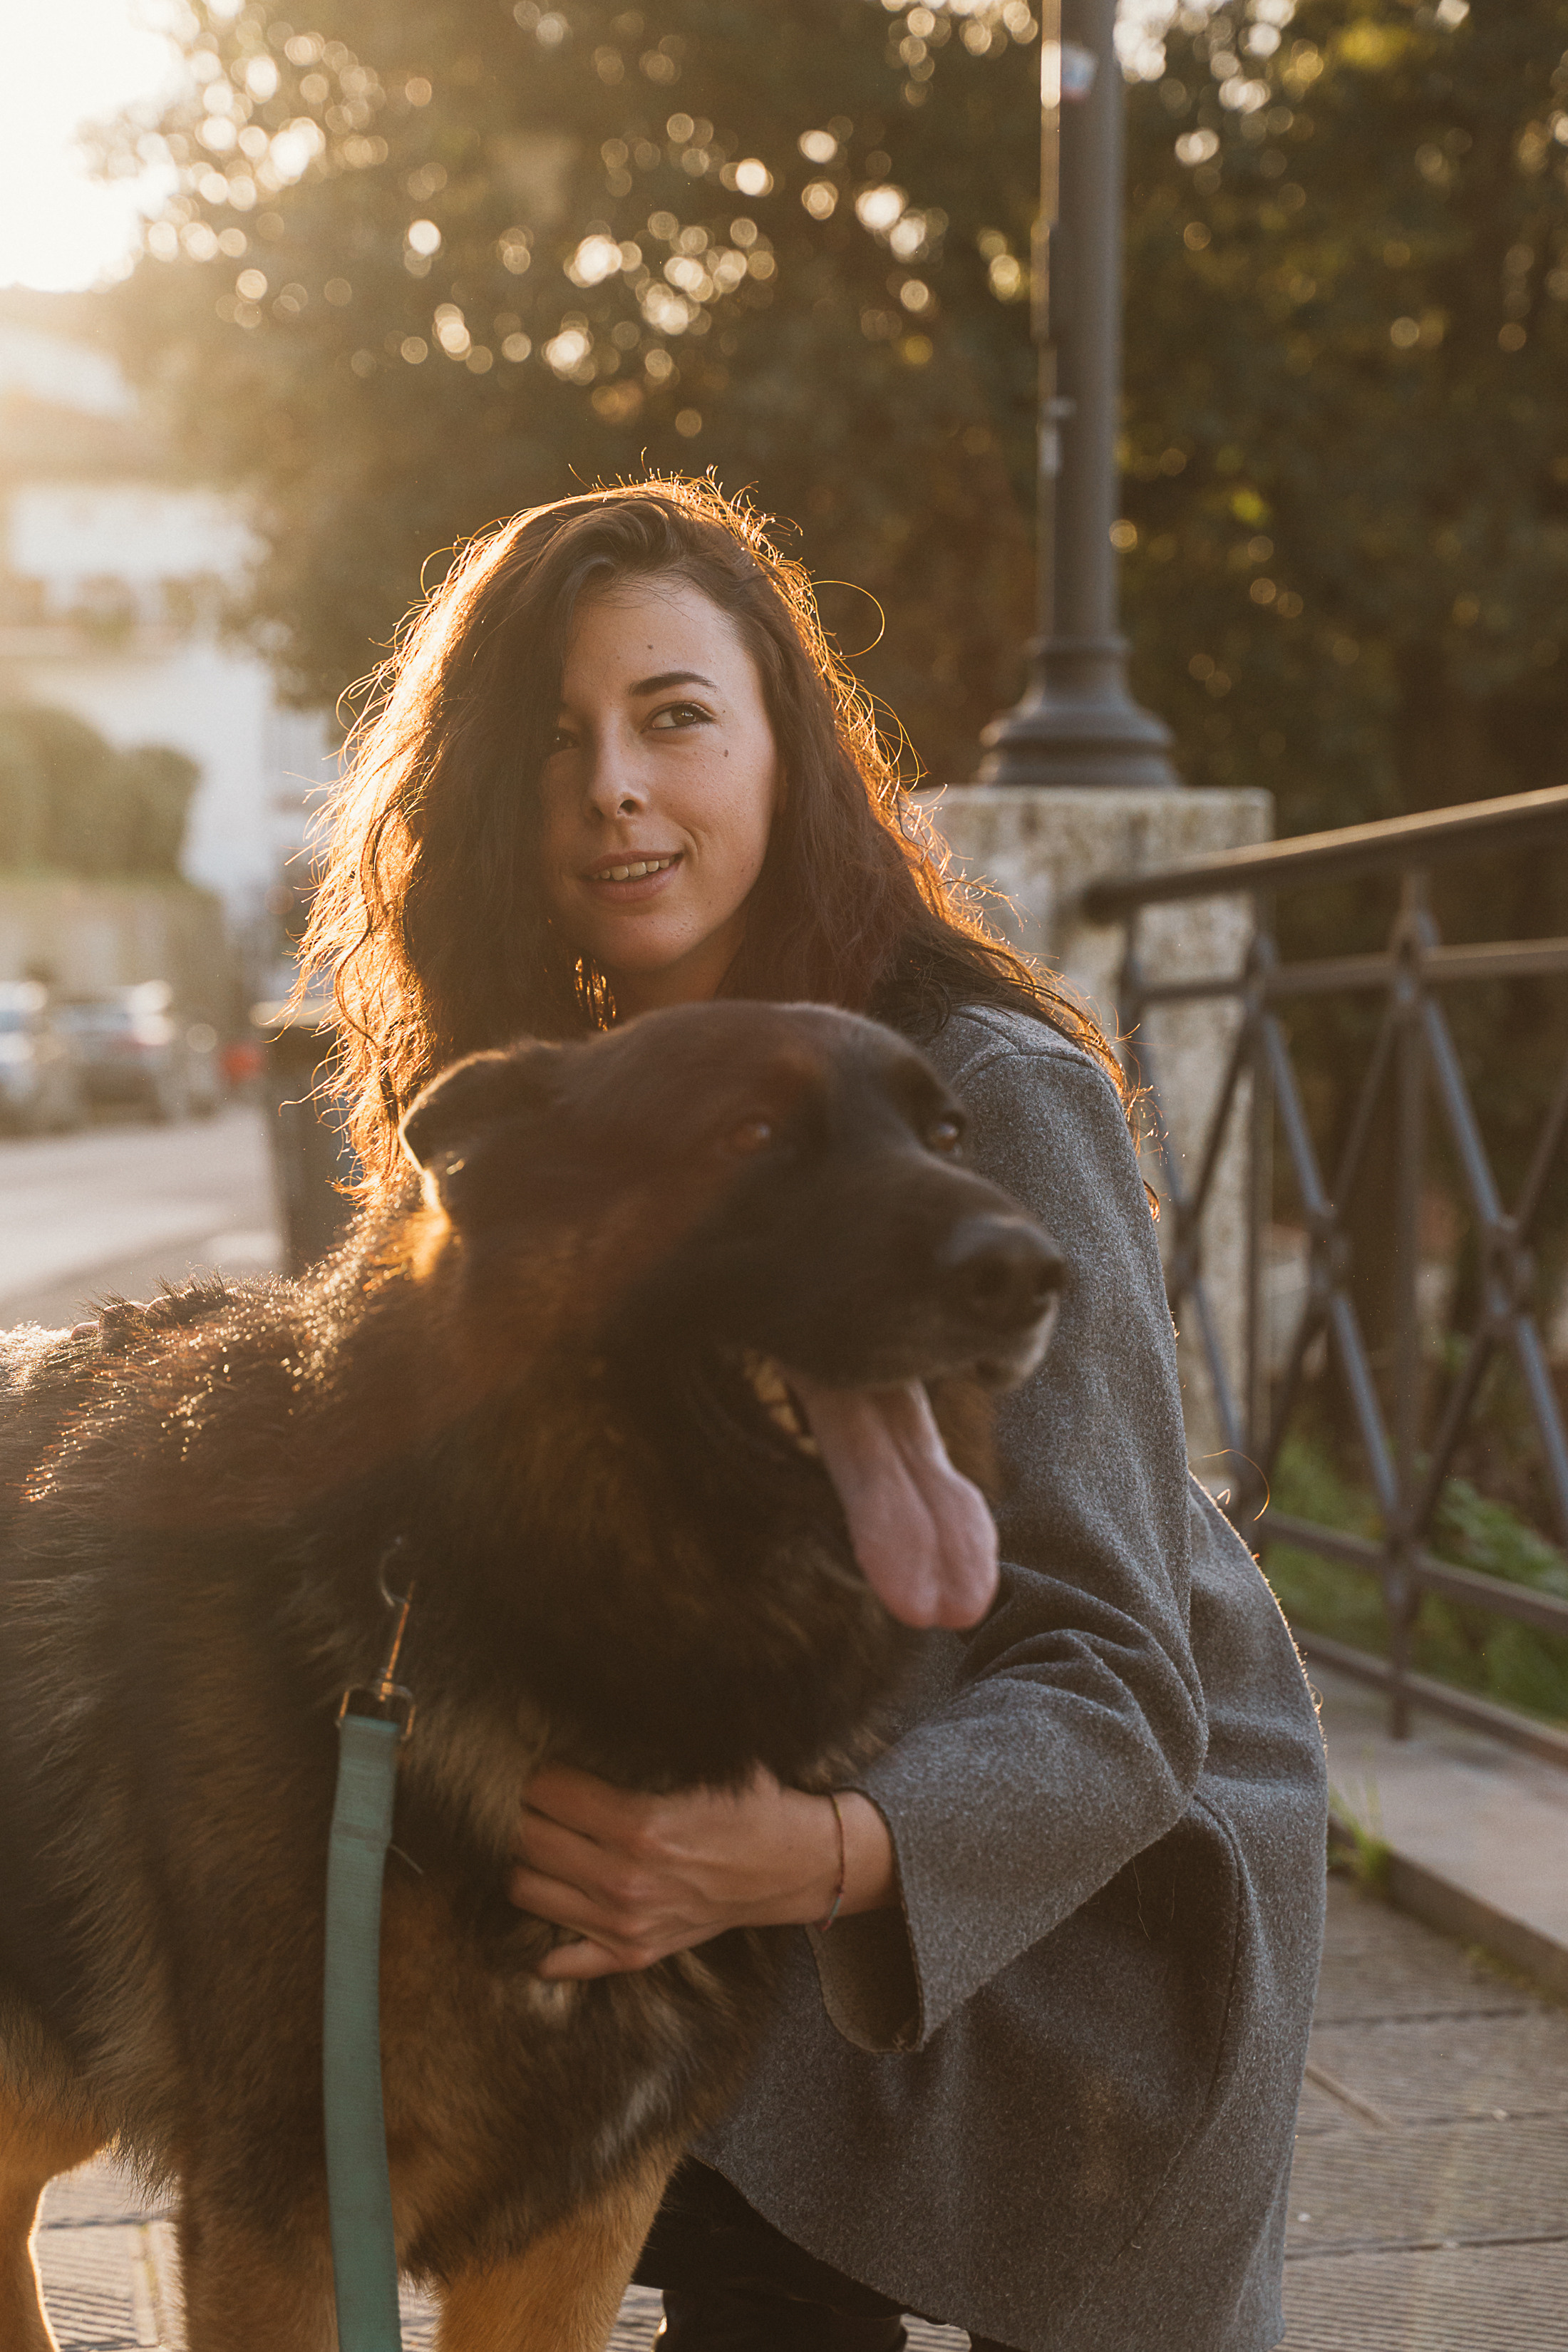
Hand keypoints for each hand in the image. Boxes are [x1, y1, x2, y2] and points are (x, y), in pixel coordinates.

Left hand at [507, 1763, 895, 1981]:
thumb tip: (591, 1701)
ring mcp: (625, 1925)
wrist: (800, 1865)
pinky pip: (561, 1958)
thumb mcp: (708, 1757)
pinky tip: (553, 1897)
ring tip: (541, 1833)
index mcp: (641, 1826)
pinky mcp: (634, 1954)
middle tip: (532, 1792)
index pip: (546, 1791)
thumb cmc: (754, 1803)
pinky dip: (545, 1934)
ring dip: (527, 1859)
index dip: (537, 1768)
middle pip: (527, 1840)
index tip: (540, 1756)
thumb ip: (647, 1738)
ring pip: (527, 1892)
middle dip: (522, 1809)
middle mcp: (625, 1882)